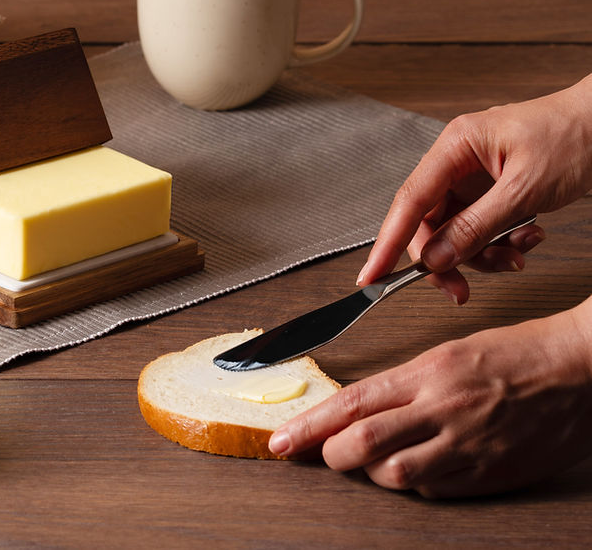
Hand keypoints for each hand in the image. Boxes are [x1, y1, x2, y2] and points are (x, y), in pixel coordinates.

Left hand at [268, 299, 591, 496]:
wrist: (579, 370)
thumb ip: (403, 386)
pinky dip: (415, 486)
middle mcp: (443, 410)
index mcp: (428, 373)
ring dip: (373, 473)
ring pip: (396, 475)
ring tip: (373, 460)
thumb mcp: (447, 354)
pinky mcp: (492, 474)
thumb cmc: (515, 353)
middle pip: (363, 444)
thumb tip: (359, 412)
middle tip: (321, 454)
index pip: (351, 403)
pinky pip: (437, 491)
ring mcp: (468, 446)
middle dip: (330, 454)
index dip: (308, 425)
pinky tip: (416, 471)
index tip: (282, 440)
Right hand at [358, 73, 591, 303]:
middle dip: (448, 259)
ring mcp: (474, 177)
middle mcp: (457, 161)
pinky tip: (528, 239)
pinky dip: (500, 244)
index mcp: (456, 146)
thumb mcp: (525, 189)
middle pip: (430, 223)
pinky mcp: (491, 190)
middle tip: (461, 291)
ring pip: (456, 231)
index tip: (370, 276)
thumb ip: (477, 227)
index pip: (409, 201)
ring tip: (517, 257)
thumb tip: (437, 258)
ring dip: (483, 254)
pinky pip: (480, 228)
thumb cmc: (576, 136)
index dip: (387, 243)